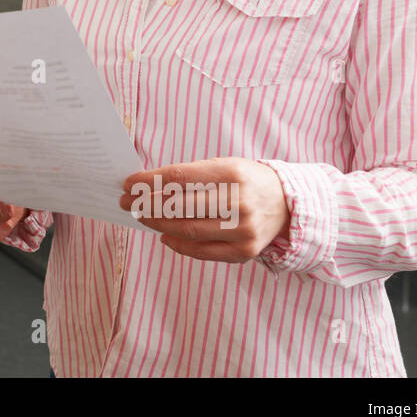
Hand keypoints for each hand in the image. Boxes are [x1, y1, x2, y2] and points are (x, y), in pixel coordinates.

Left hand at [119, 158, 289, 262]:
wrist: (288, 205)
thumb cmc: (247, 181)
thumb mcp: (225, 165)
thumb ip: (191, 175)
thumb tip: (147, 185)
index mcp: (232, 173)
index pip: (178, 178)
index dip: (148, 181)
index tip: (129, 183)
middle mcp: (238, 202)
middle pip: (179, 206)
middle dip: (146, 204)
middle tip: (127, 201)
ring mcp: (243, 230)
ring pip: (187, 230)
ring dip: (157, 223)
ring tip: (142, 216)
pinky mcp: (245, 251)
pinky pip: (202, 251)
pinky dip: (178, 245)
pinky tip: (164, 235)